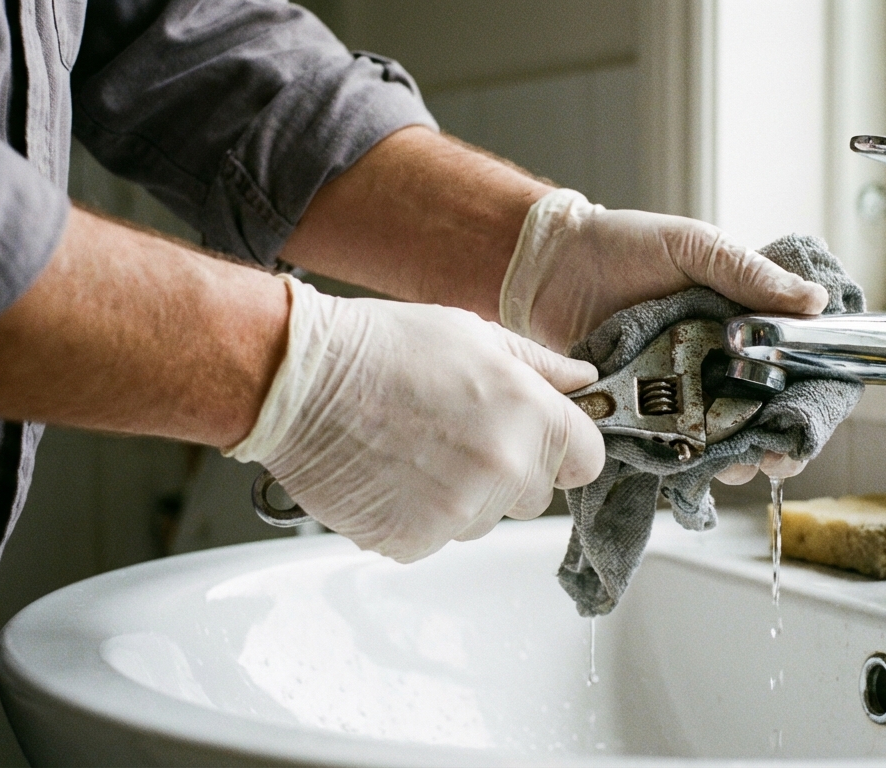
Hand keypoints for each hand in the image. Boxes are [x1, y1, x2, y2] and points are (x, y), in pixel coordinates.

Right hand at [227, 277, 605, 561]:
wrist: (297, 381)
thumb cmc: (381, 348)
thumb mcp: (475, 335)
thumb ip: (541, 367)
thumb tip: (584, 382)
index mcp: (530, 416)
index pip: (588, 460)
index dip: (565, 448)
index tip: (541, 439)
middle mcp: (502, 470)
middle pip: (536, 495)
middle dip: (510, 470)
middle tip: (459, 433)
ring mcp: (458, 513)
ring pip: (484, 520)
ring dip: (462, 495)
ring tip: (415, 448)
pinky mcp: (412, 542)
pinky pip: (435, 539)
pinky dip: (416, 516)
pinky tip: (390, 474)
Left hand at [500, 189, 827, 484]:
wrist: (549, 266)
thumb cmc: (623, 246)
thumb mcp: (695, 247)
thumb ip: (750, 275)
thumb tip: (815, 301)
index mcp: (743, 324)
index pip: (794, 369)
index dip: (810, 399)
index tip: (810, 419)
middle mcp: (718, 364)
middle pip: (765, 417)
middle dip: (777, 444)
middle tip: (774, 455)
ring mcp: (681, 393)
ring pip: (724, 441)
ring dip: (736, 458)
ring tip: (736, 463)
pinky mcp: (642, 414)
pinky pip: (671, 447)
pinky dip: (685, 461)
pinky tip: (693, 464)